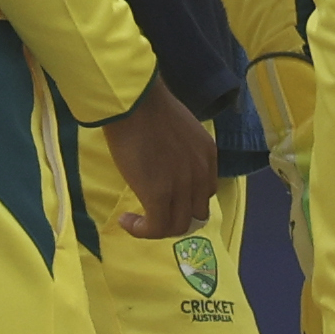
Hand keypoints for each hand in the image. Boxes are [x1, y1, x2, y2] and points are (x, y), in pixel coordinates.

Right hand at [103, 83, 216, 239]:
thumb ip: (179, 148)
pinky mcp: (159, 196)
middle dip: (175, 216)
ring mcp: (182, 187)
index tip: (167, 197)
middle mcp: (200, 174)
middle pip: (197, 213)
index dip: (187, 199)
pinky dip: (142, 230)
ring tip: (137, 220)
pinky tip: (127, 221)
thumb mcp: (178, 127)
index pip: (205, 191)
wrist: (135, 103)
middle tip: (152, 212)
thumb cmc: (148, 106)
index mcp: (207, 155)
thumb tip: (161, 159)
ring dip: (158, 227)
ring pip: (178, 225)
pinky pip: (156, 227)